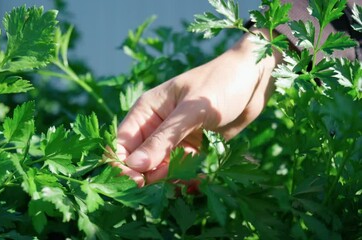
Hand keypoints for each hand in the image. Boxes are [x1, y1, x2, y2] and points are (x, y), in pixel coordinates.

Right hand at [115, 29, 282, 186]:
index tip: (137, 182)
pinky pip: (184, 169)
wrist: (255, 79)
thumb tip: (134, 165)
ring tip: (192, 180)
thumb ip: (164, 139)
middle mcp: (157, 126)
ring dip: (174, 179)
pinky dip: (190, 178)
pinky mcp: (193, 147)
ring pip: (162, 168)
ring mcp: (175, 138)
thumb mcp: (192, 111)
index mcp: (147, 111)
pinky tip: (201, 182)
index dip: (123, 165)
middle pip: (140, 160)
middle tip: (172, 182)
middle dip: (151, 176)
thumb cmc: (221, 84)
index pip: (122, 143)